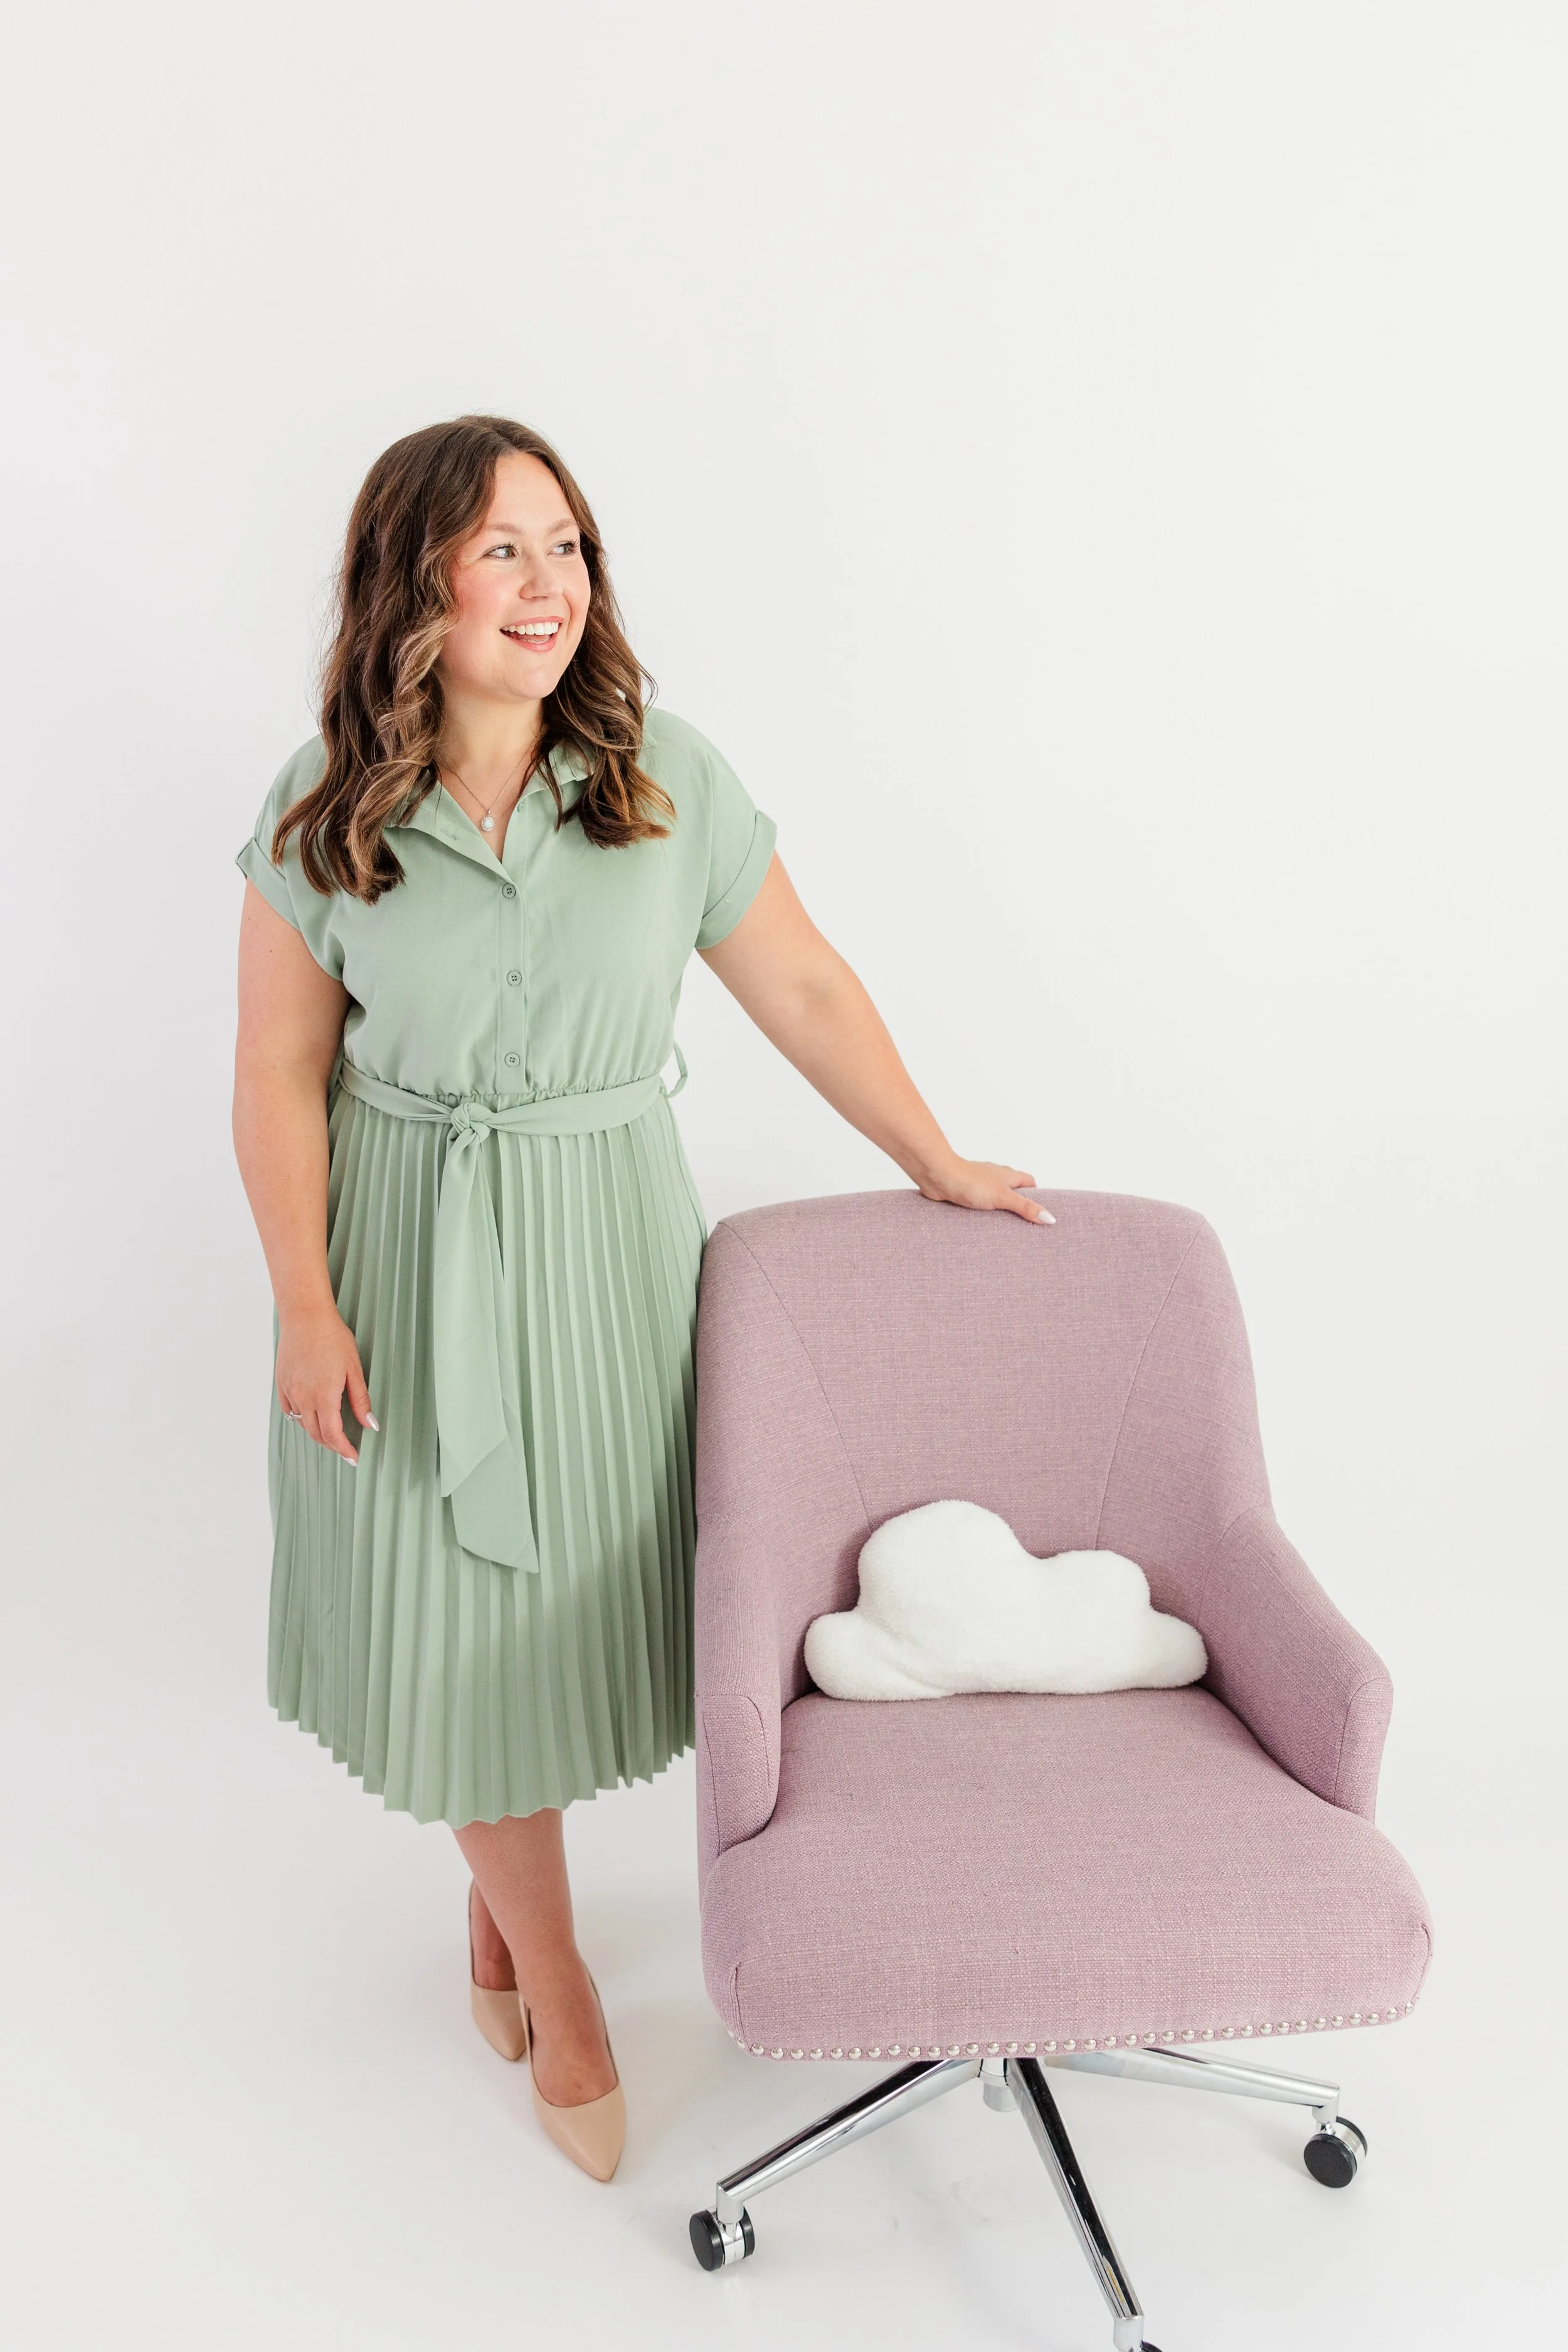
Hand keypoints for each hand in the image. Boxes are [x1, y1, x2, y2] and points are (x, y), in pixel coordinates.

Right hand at [276, 1306, 376, 1462]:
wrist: (306, 1316)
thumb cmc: (333, 1338)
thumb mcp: (354, 1369)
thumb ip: (361, 1400)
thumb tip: (371, 1425)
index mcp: (324, 1396)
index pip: (333, 1435)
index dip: (344, 1449)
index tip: (354, 1457)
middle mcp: (303, 1398)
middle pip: (316, 1434)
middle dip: (332, 1445)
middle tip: (346, 1449)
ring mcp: (289, 1391)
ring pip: (301, 1424)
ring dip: (317, 1433)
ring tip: (332, 1434)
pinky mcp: (281, 1383)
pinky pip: (289, 1410)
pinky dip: (301, 1418)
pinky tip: (311, 1416)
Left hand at [913, 1157, 1055, 1224]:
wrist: (938, 1176)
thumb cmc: (970, 1181)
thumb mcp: (1003, 1197)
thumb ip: (1025, 1207)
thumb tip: (1049, 1218)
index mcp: (1008, 1175)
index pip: (1029, 1182)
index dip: (1036, 1195)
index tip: (1040, 1211)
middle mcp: (995, 1178)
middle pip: (1013, 1191)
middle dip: (1018, 1206)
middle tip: (1024, 1225)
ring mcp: (980, 1185)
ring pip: (995, 1198)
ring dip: (999, 1211)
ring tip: (1004, 1231)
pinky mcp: (965, 1193)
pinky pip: (978, 1204)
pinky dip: (982, 1213)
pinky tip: (981, 1225)